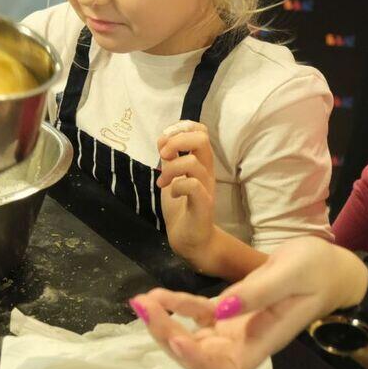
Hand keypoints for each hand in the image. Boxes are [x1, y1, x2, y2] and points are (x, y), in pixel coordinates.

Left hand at [130, 237, 367, 368]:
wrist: (331, 268)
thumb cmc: (319, 270)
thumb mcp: (293, 273)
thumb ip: (258, 292)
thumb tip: (221, 310)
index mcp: (265, 340)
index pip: (227, 368)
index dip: (199, 362)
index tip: (176, 339)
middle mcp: (246, 341)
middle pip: (201, 357)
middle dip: (168, 336)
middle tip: (144, 307)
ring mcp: (236, 328)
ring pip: (193, 338)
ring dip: (165, 323)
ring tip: (142, 301)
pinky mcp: (230, 311)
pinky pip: (198, 314)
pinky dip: (177, 305)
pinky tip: (159, 293)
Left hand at [157, 121, 215, 257]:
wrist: (191, 241)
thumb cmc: (181, 208)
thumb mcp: (171, 177)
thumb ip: (169, 159)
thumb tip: (162, 139)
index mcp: (199, 162)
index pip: (200, 131)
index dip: (181, 127)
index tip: (165, 140)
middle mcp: (206, 171)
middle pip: (202, 138)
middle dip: (177, 140)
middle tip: (164, 155)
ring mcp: (206, 187)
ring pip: (192, 162)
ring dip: (171, 169)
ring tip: (161, 182)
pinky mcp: (203, 204)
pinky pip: (193, 186)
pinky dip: (177, 186)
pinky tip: (171, 194)